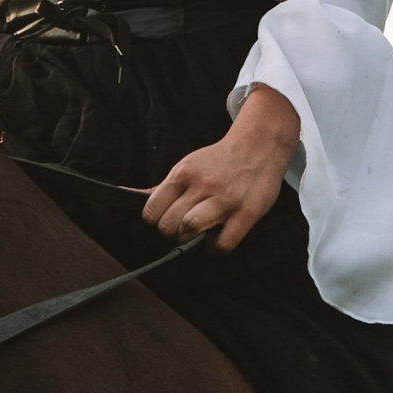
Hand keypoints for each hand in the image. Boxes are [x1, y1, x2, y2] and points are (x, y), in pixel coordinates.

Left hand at [141, 83, 299, 252]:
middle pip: (168, 225)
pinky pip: (222, 244)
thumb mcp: (189, 166)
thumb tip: (134, 198)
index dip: (157, 222)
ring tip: (201, 233)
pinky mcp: (246, 212)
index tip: (167, 221)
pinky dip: (216, 248)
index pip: (151, 210)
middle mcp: (201, 185)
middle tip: (186, 229)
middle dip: (174, 233)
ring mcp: (224, 199)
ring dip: (192, 239)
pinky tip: (218, 238)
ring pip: (189, 229)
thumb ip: (166, 187)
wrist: (259, 145)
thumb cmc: (220, 161)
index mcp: (183, 173)